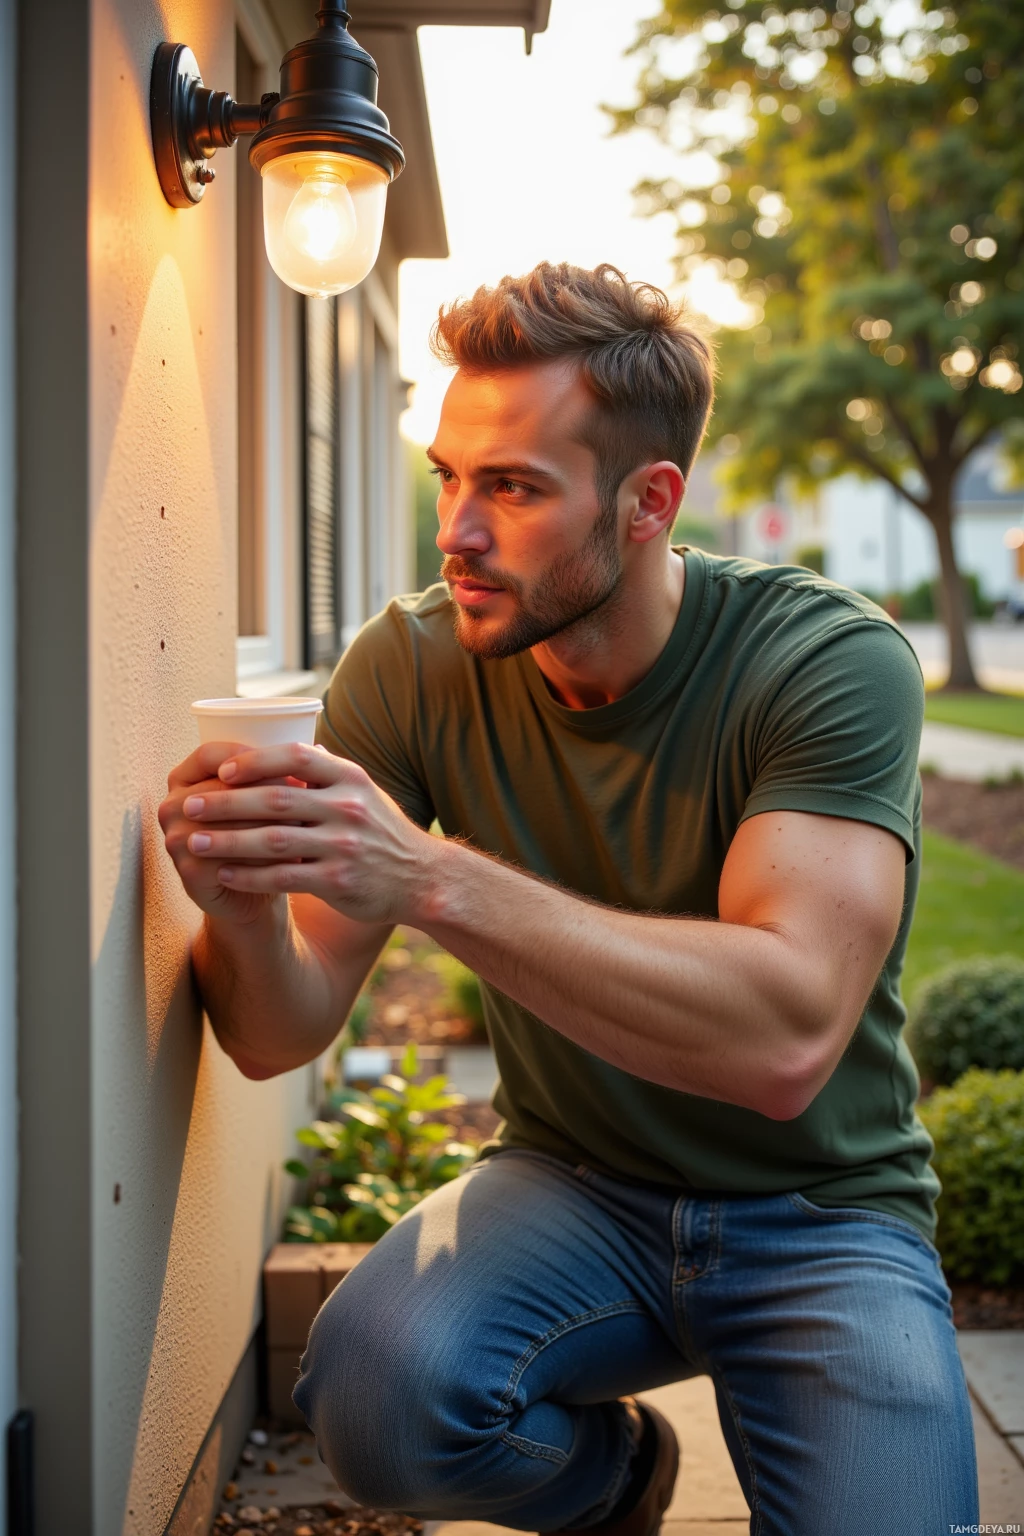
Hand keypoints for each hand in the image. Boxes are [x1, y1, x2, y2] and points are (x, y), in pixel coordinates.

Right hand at [159, 741, 297, 926]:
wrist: (254, 889)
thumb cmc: (264, 833)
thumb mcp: (268, 799)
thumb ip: (282, 771)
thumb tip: (322, 746)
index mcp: (184, 778)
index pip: (209, 754)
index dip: (247, 757)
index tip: (288, 766)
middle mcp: (172, 805)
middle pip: (220, 789)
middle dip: (265, 793)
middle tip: (306, 798)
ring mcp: (175, 838)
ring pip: (227, 823)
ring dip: (268, 825)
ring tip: (305, 827)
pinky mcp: (188, 870)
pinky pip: (227, 857)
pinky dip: (261, 857)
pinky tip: (291, 858)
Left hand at [174, 742, 440, 925]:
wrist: (422, 879)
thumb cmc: (382, 832)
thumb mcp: (364, 792)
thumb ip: (327, 772)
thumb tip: (291, 742)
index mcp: (350, 778)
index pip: (297, 757)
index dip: (255, 761)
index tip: (221, 769)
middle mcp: (348, 808)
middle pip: (276, 799)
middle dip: (226, 803)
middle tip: (190, 805)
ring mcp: (344, 846)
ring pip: (273, 841)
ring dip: (228, 841)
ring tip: (193, 841)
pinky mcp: (338, 881)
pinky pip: (283, 878)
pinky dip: (249, 876)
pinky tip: (222, 874)